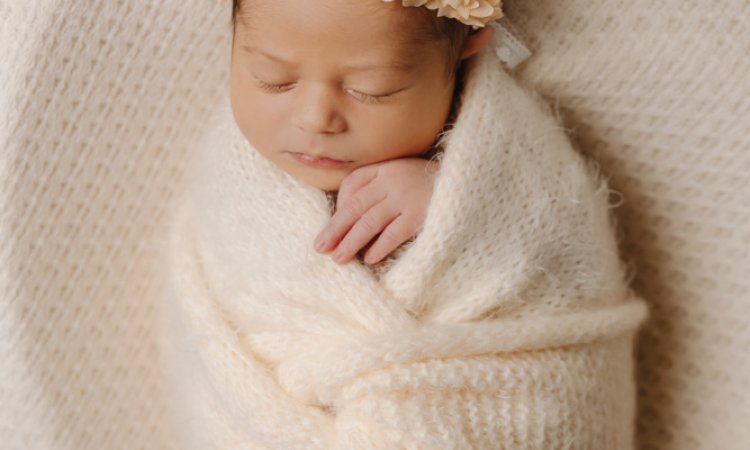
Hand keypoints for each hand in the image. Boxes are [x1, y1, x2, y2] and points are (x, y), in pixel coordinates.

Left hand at [314, 157, 437, 264]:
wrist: (466, 182)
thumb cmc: (429, 182)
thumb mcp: (402, 172)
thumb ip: (377, 184)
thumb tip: (347, 213)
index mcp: (385, 167)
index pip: (352, 184)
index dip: (339, 206)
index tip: (331, 227)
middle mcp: (392, 181)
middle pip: (355, 206)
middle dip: (335, 228)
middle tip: (320, 247)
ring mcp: (406, 198)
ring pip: (369, 222)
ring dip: (351, 242)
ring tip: (338, 258)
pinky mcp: (420, 215)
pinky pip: (394, 233)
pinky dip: (379, 247)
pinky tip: (369, 258)